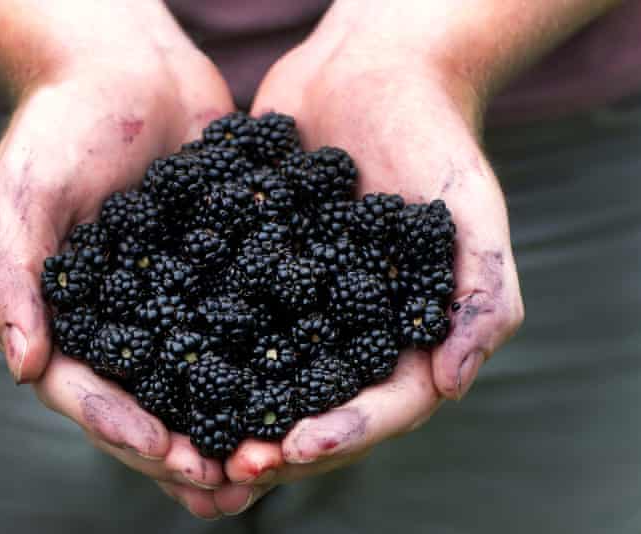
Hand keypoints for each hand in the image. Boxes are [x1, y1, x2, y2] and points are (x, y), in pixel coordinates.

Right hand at [0, 5, 245, 517]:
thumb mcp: (19, 197)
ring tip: (272, 467)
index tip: (173, 457)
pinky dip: (268, 362)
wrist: (123, 66)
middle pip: (148, 403)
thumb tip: (23, 369)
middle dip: (186, 449)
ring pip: (202, 380)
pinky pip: (243, 324)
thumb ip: (13, 280)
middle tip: (231, 486)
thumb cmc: (58, 126)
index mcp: (65, 318)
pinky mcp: (219, 271)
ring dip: (232, 426)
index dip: (126, 430)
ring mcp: (171, 300)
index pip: (89, 392)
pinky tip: (305, 391)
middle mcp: (119, 321)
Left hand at [219, 8, 524, 510]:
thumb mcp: (470, 215)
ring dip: (230, 415)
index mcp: (406, 335)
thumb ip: (481, 296)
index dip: (342, 435)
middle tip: (231, 467)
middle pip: (317, 407)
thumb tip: (454, 384)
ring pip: (264, 377)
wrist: (374, 73)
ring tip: (189, 443)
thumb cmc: (435, 141)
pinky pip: (225, 316)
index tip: (294, 450)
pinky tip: (159, 365)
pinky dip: (197, 346)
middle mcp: (350, 332)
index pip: (382, 406)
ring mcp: (300, 305)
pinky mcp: (255, 270)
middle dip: (277, 442)